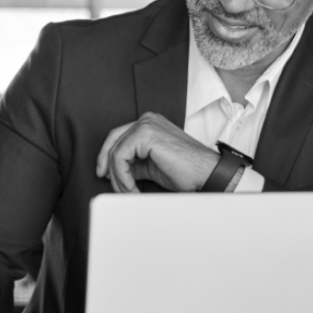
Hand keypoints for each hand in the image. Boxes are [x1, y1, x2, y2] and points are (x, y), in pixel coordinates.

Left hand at [94, 112, 218, 191]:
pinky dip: (122, 176)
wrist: (206, 174)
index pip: (118, 137)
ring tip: (127, 191)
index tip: (106, 174)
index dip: (107, 156)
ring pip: (116, 151)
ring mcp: (146, 124)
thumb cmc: (186, 171)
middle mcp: (147, 120)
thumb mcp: (151, 166)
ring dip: (118, 177)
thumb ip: (134, 164)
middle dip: (107, 165)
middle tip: (108, 183)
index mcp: (149, 124)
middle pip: (113, 141)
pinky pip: (121, 157)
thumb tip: (114, 172)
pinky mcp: (146, 134)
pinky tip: (131, 188)